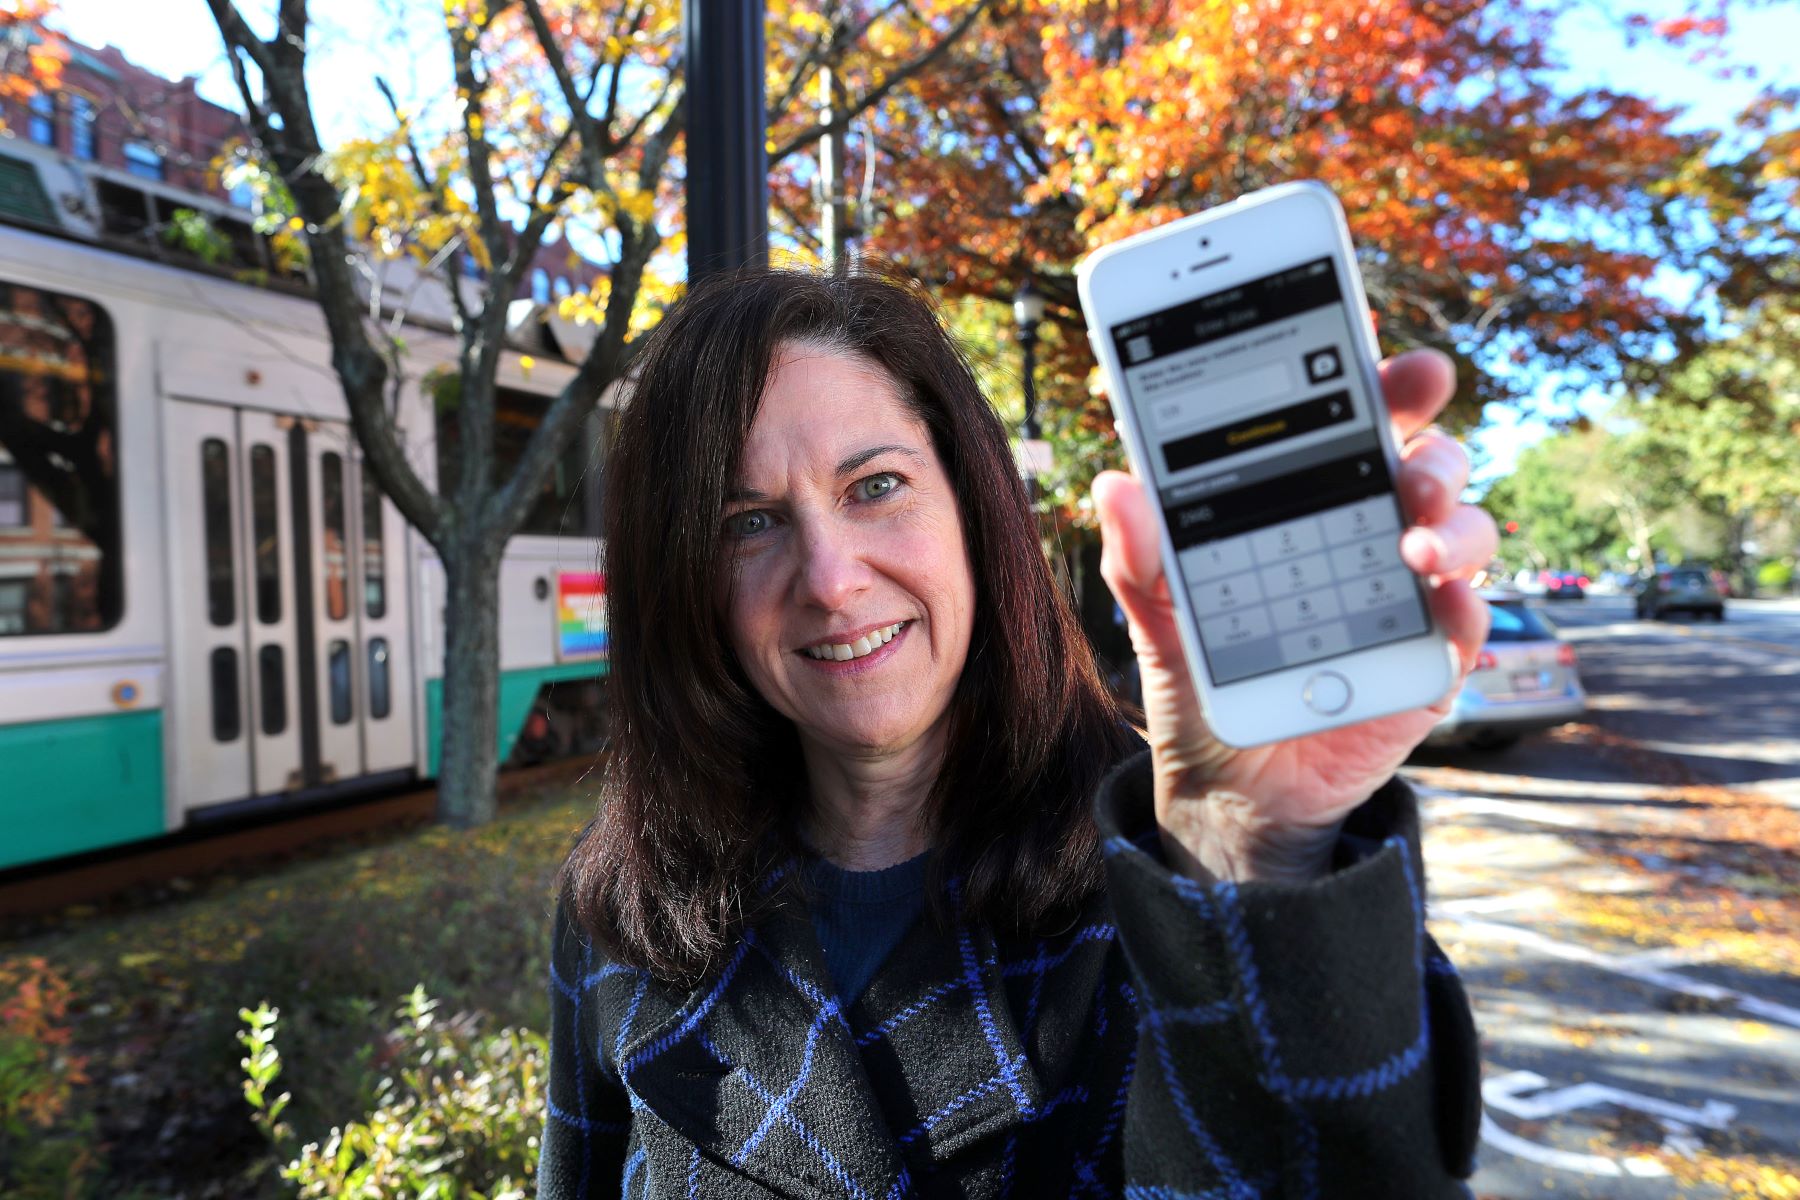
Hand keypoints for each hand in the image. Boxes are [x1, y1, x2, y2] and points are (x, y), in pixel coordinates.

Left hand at [1094, 349, 1495, 884]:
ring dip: (1453, 521)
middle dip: (1426, 429)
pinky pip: (1469, 622)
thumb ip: (1138, 556)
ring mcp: (1409, 594)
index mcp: (1307, 498)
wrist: (1229, 784)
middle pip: (1424, 455)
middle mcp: (1370, 531)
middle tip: (1409, 423)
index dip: (1363, 365)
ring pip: (1466, 529)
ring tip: (1412, 543)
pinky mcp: (1431, 660)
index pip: (1345, 415)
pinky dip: (1464, 607)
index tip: (1362, 322)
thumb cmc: (1202, 676)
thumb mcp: (1157, 616)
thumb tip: (1115, 484)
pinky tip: (1438, 601)